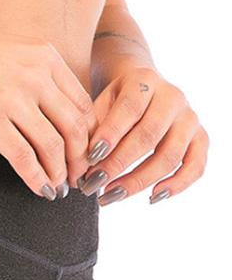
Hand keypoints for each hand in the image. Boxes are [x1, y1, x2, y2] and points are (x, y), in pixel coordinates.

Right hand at [0, 15, 97, 199]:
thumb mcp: (16, 55)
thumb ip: (41, 77)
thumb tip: (61, 113)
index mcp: (47, 60)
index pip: (84, 106)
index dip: (90, 138)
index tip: (85, 156)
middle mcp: (36, 77)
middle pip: (75, 129)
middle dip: (80, 161)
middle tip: (77, 179)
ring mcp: (13, 99)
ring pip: (53, 146)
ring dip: (59, 173)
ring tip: (58, 188)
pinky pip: (23, 157)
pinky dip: (36, 178)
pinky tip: (39, 189)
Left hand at [78, 65, 208, 205]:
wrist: (140, 89)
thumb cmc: (112, 103)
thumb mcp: (98, 104)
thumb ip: (90, 130)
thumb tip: (80, 168)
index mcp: (144, 81)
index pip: (130, 107)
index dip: (110, 134)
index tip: (90, 158)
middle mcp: (172, 96)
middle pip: (149, 134)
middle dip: (118, 164)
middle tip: (93, 184)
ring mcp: (189, 118)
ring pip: (171, 155)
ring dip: (138, 181)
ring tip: (110, 196)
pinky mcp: (200, 138)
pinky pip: (196, 165)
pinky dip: (177, 185)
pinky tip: (152, 198)